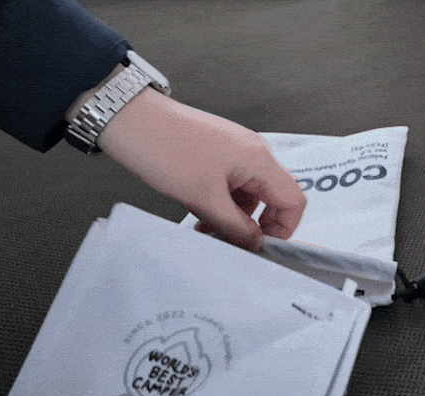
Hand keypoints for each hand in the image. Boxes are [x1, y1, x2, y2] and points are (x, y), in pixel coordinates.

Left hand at [70, 69, 305, 251]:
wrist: (130, 119)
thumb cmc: (166, 150)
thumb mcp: (204, 198)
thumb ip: (236, 226)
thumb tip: (256, 244)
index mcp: (259, 159)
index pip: (294, 201)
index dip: (283, 229)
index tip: (260, 246)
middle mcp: (253, 152)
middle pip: (272, 198)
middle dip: (255, 225)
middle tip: (231, 243)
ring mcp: (235, 151)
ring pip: (249, 195)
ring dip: (233, 217)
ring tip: (206, 231)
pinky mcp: (218, 153)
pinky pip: (231, 185)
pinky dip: (221, 204)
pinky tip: (199, 215)